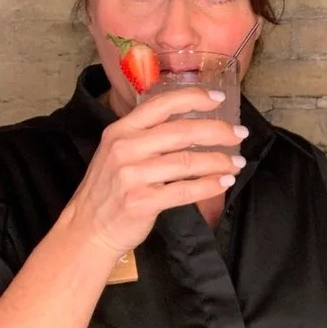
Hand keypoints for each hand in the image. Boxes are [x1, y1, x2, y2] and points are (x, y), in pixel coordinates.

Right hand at [64, 85, 247, 257]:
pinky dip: (209, 186)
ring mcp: (132, 176)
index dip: (193, 98)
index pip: (161, 105)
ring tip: (237, 162)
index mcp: (120, 130)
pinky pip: (185, 191)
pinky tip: (224, 182)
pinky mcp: (142, 202)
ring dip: (219, 161)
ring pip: (187, 162)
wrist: (87, 229)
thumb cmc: (108, 189)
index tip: (219, 99)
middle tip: (239, 133)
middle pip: (181, 132)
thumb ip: (146, 135)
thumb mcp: (117, 152)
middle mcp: (125, 148)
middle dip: (217, 130)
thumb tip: (192, 124)